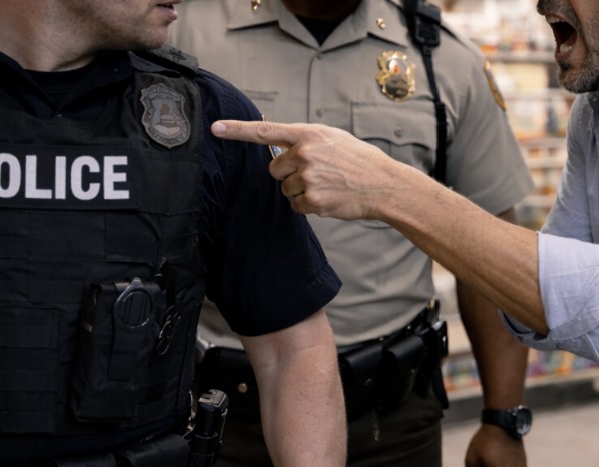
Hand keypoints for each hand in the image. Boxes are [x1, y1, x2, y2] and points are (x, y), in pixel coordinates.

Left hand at [210, 119, 429, 220]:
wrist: (383, 184)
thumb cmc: (358, 160)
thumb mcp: (332, 138)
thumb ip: (305, 140)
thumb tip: (280, 148)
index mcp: (309, 134)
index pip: (265, 131)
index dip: (237, 130)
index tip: (215, 128)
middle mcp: (305, 154)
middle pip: (274, 168)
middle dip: (288, 173)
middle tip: (316, 173)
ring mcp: (308, 178)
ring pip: (284, 188)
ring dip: (300, 190)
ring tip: (327, 185)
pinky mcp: (312, 200)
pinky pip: (295, 205)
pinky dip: (308, 205)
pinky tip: (328, 197)